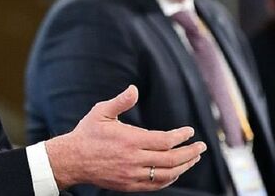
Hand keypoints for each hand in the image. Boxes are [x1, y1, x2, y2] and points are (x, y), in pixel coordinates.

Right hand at [44, 85, 205, 190]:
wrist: (72, 159)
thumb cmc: (87, 133)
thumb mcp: (101, 112)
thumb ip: (120, 101)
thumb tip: (134, 88)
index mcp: (129, 140)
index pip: (165, 140)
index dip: (181, 136)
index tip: (189, 131)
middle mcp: (133, 159)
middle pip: (172, 159)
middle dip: (190, 153)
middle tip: (201, 147)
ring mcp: (132, 175)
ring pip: (167, 174)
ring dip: (184, 166)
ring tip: (193, 159)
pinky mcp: (129, 185)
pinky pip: (156, 185)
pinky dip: (170, 178)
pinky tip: (176, 171)